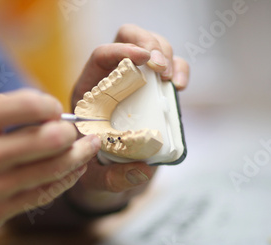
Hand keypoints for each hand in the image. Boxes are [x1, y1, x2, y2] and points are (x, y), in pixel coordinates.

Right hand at [0, 89, 99, 244]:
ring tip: (90, 147)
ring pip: (54, 167)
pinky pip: (45, 192)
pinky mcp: (0, 212)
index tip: (53, 109)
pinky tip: (75, 171)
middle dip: (71, 131)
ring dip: (79, 155)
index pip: (26, 104)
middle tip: (77, 130)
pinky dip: (66, 180)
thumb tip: (34, 111)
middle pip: (49, 136)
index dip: (49, 105)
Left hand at [69, 24, 189, 211]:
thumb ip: (114, 178)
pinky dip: (181, 70)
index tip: (144, 59)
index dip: (121, 50)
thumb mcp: (97, 180)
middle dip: (150, 43)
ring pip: (153, 46)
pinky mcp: (156, 92)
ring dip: (168, 55)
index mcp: (89, 94)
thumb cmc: (95, 173)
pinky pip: (171, 68)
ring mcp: (136, 83)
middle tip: (162, 68)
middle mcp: (112, 80)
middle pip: (128, 37)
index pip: (101, 55)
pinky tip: (179, 87)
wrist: (107, 176)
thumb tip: (143, 170)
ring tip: (172, 81)